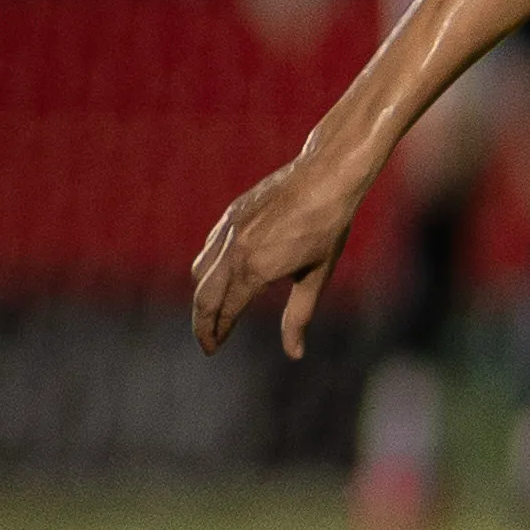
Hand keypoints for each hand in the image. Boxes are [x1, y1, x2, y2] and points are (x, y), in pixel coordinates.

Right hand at [190, 151, 369, 357]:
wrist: (327, 176)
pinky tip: (223, 276)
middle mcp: (233, 251)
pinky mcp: (230, 215)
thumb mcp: (317, 276)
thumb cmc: (328, 227)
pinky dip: (209, 268)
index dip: (217, 334)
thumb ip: (299, 316)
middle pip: (203, 297)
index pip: (225, 312)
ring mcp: (228, 230)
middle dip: (202, 323)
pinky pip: (209, 248)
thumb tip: (295, 354)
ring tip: (215, 312)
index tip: (214, 350)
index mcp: (253, 269)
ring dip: (203, 296)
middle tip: (208, 342)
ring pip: (201, 271)